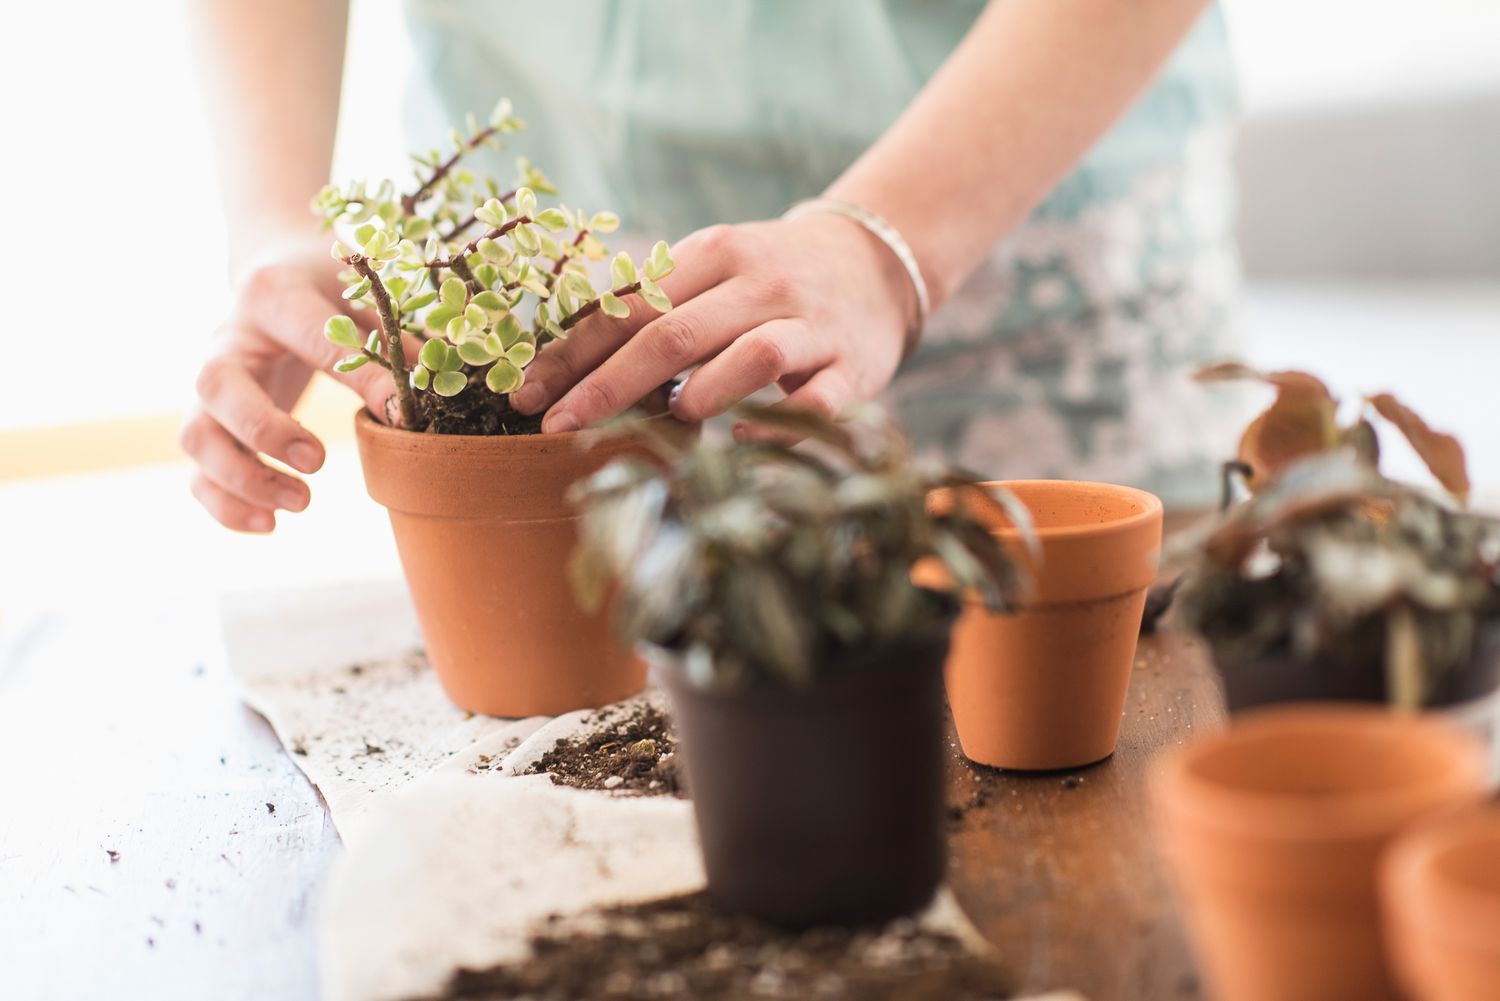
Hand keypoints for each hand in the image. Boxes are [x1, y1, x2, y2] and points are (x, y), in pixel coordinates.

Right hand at [180, 246, 398, 532]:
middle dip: (262, 431)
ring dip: (241, 480)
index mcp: (275, 294)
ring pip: (196, 436)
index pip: (308, 335)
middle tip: (318, 462)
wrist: (275, 272)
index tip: (396, 417)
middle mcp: (227, 339)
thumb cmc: (332, 286)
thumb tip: (424, 401)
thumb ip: (394, 343)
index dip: (353, 376)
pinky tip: (269, 524)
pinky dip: (224, 504)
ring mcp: (209, 383)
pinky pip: (196, 470)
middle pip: (216, 386)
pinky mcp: (208, 419)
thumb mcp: (367, 296)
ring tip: (301, 503)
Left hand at [508, 214, 915, 436]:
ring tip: (673, 420)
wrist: (878, 261)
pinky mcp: (856, 366)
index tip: (525, 395)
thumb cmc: (768, 278)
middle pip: (675, 334)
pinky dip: (780, 425)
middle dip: (608, 386)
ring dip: (702, 395)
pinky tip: (744, 440)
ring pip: (753, 355)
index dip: (572, 352)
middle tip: (557, 428)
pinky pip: (820, 402)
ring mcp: (812, 324)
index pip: (630, 303)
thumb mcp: (710, 268)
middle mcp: (762, 282)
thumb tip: (558, 353)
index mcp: (715, 253)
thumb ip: (650, 301)